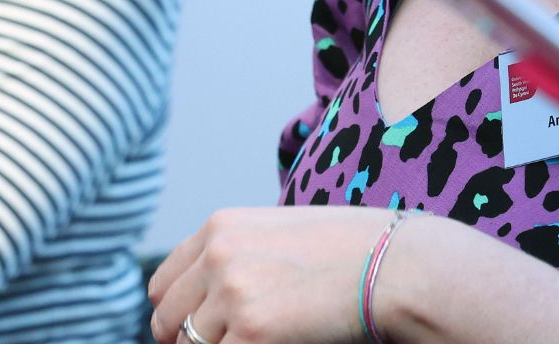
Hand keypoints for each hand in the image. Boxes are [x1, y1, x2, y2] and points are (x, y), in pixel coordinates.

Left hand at [147, 206, 397, 343]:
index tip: (190, 333)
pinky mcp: (252, 334)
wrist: (394, 266)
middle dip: (181, 342)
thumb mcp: (279, 232)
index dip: (174, 315)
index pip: (163, 284)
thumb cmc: (350, 250)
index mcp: (220, 226)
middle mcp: (217, 256)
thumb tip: (209, 300)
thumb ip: (237, 255)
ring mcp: (231, 296)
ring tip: (255, 341)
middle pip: (165, 319)